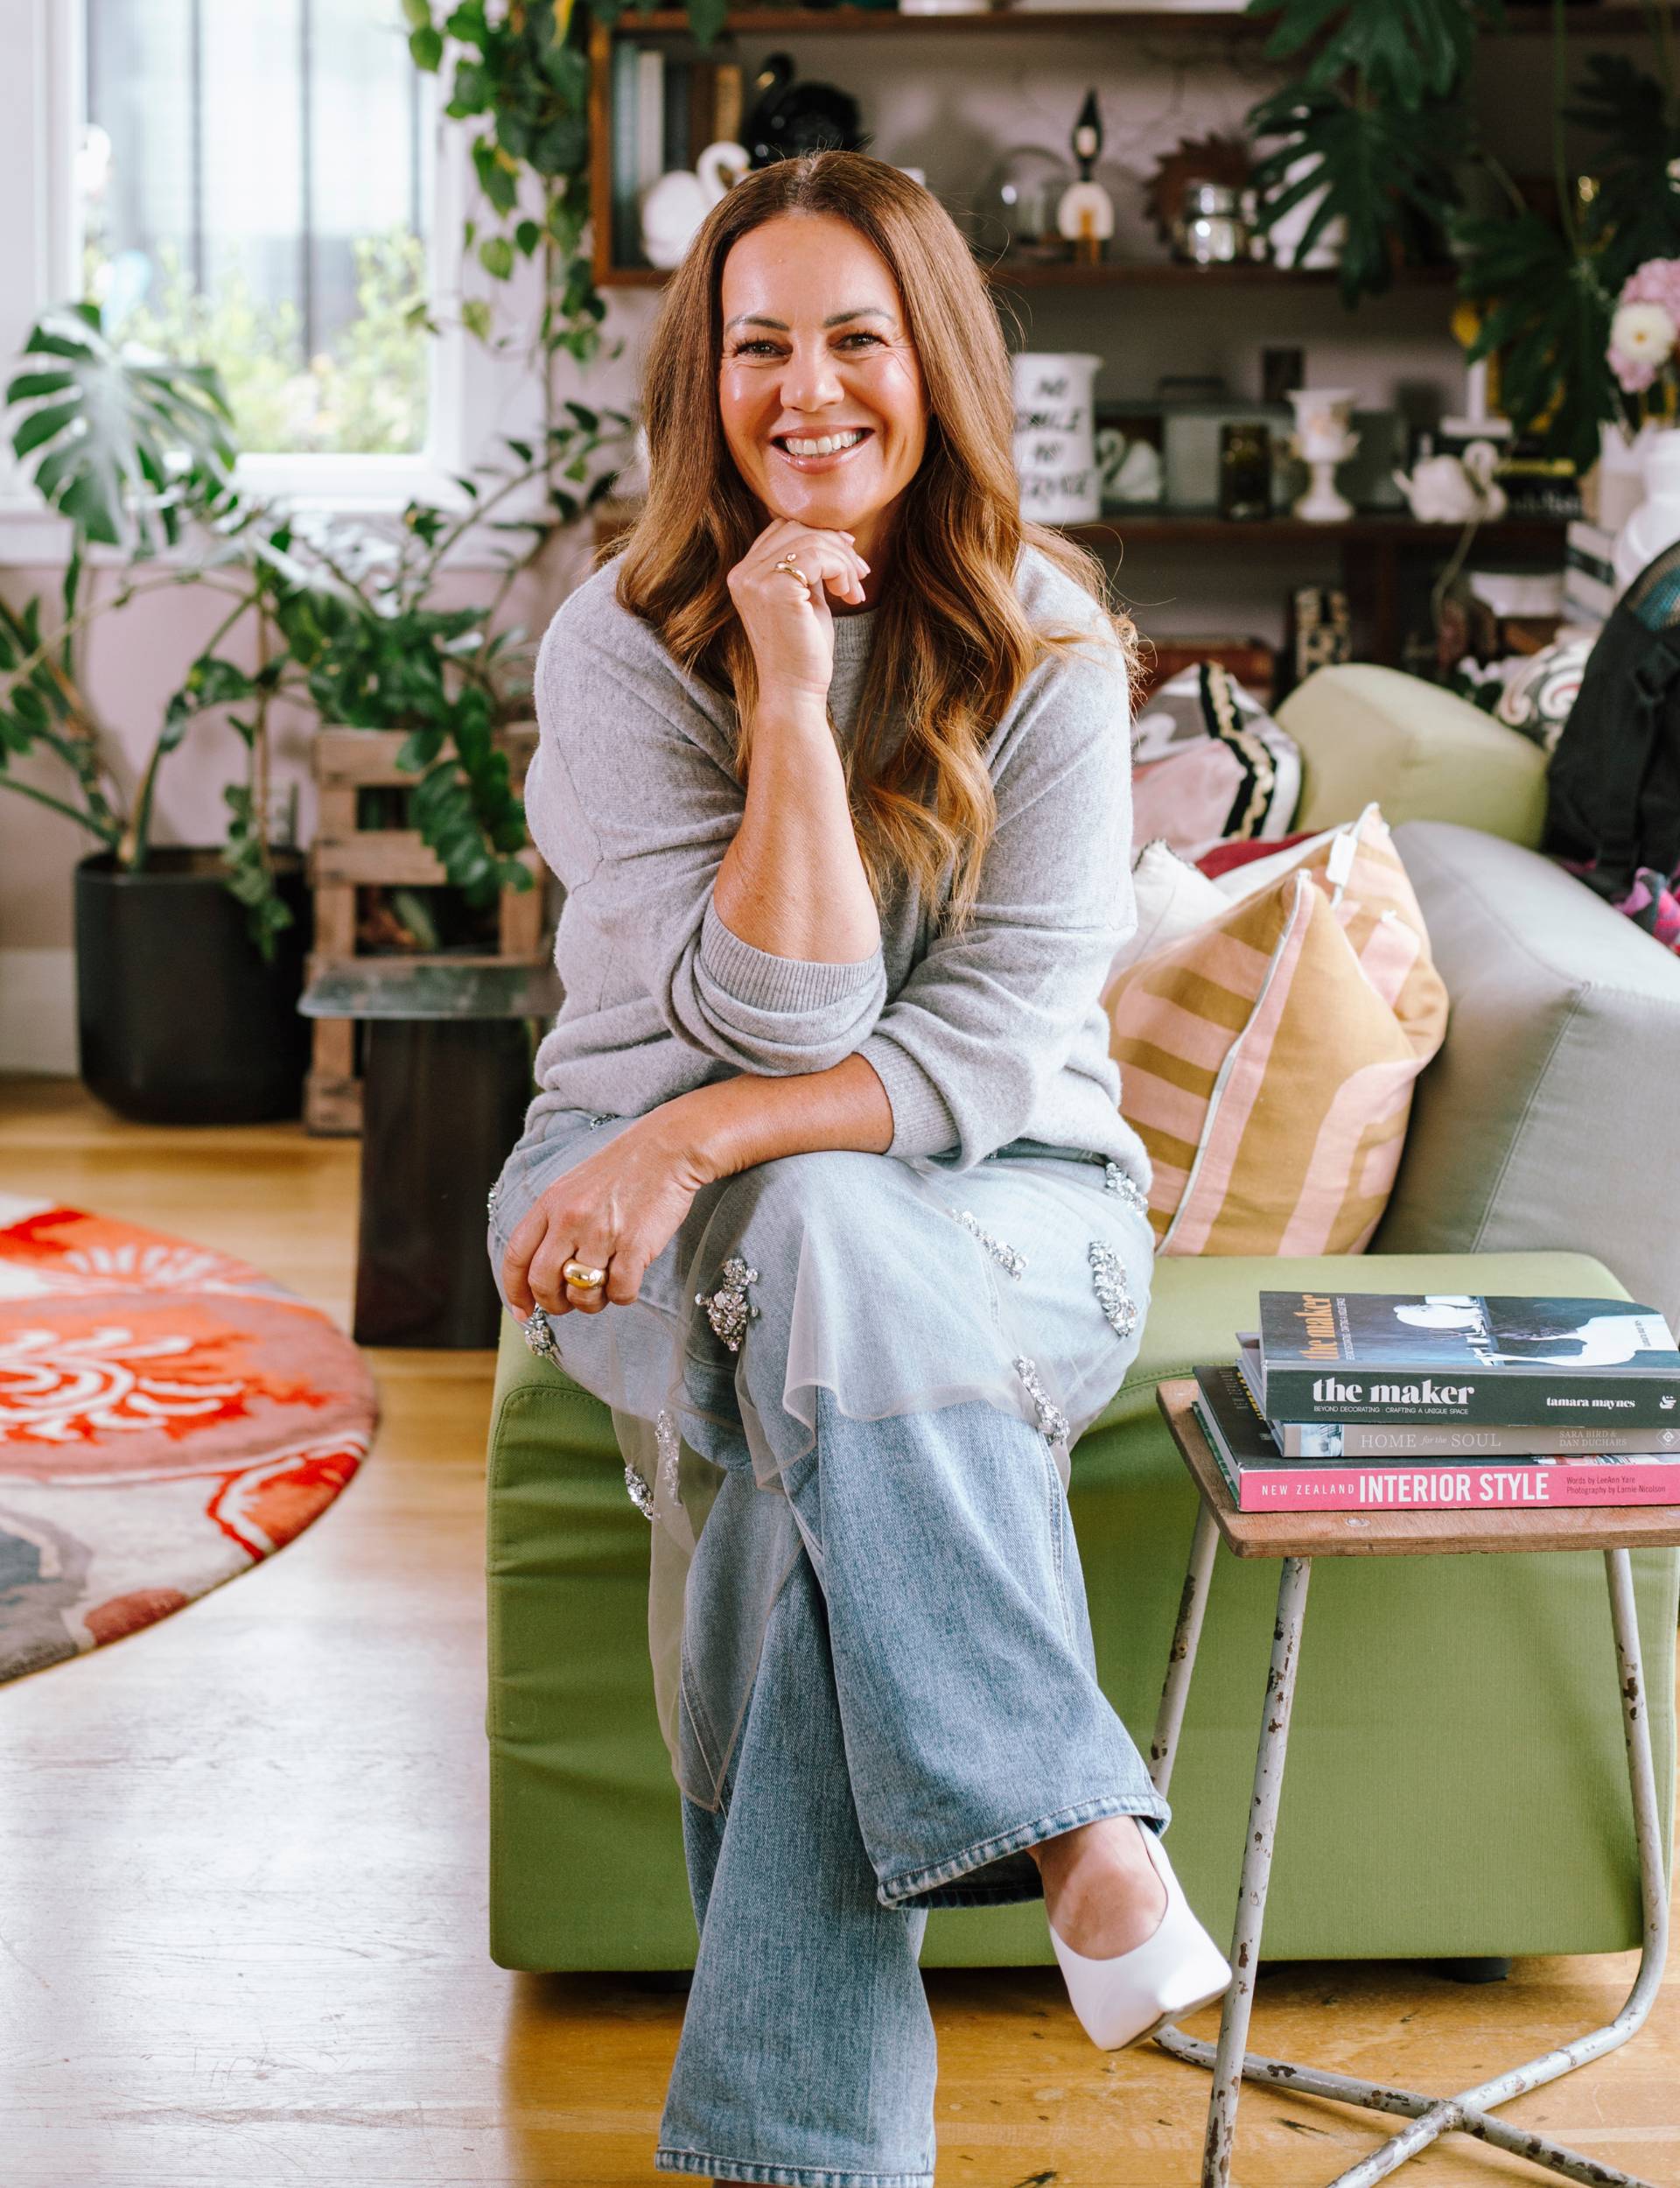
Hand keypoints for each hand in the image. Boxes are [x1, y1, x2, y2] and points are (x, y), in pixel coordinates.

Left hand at [501, 1112, 713, 1319]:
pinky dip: (623, 1295)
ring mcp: (601, 1233)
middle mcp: (569, 1219)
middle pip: (543, 1282)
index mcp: (551, 1203)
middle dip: (552, 1304)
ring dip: (591, 1303)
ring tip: (604, 1288)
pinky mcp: (634, 1246)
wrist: (669, 1148)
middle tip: (567, 1305)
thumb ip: (556, 1222)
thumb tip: (545, 1270)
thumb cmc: (625, 1169)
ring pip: (581, 1294)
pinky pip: (619, 1292)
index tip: (524, 1312)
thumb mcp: (575, 1186)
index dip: (515, 1290)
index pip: (516, 1256)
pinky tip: (629, 1280)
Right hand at [726, 519, 869, 708]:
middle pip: (797, 527)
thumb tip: (836, 536)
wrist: (794, 691)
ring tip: (855, 591)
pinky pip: (818, 556)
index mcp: (745, 574)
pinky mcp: (776, 589)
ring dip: (844, 561)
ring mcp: (755, 580)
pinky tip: (849, 595)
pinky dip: (842, 570)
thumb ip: (809, 568)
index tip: (847, 555)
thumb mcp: (805, 599)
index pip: (782, 528)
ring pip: (811, 540)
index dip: (819, 535)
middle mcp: (743, 573)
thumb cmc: (803, 651)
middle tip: (860, 574)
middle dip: (836, 545)